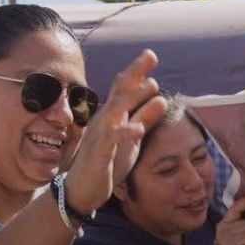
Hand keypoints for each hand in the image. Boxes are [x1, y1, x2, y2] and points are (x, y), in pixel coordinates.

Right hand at [66, 50, 167, 211]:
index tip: (150, 54)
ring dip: (132, 96)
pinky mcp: (98, 152)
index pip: (125, 88)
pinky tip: (139, 128)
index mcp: (113, 116)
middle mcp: (104, 120)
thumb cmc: (108, 164)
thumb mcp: (132, 139)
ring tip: (151, 85)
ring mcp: (99, 134)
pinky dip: (125, 132)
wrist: (83, 190)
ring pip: (114, 109)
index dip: (137, 71)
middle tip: (150, 55)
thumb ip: (144, 118)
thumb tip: (161, 97)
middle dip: (134, 72)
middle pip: (119, 90)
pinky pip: (111, 139)